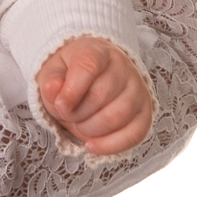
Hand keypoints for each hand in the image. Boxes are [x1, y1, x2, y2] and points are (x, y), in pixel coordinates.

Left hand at [36, 38, 153, 154]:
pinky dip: (110, 146)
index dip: (72, 89)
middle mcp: (123, 67)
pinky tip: (92, 146)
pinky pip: (133, 134)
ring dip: (91, 129)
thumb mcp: (54, 73)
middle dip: (78, 113)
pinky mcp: (145, 113)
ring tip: (79, 125)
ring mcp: (138, 90)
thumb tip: (52, 89)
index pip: (89, 65)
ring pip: (117, 116)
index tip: (60, 105)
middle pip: (101, 95)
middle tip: (68, 115)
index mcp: (97, 51)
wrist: (93, 80)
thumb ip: (51, 81)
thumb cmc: (71, 76)